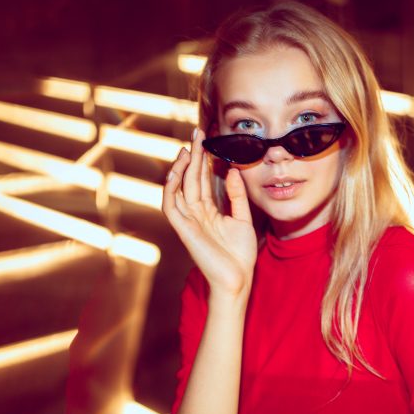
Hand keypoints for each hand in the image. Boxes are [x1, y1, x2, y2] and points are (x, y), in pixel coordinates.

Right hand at [162, 128, 256, 297]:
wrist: (238, 279)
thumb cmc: (240, 255)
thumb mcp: (243, 218)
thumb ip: (236, 195)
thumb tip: (231, 170)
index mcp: (208, 211)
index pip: (201, 180)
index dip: (203, 159)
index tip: (206, 138)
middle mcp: (194, 213)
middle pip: (189, 179)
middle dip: (192, 156)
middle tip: (196, 133)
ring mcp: (187, 221)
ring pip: (177, 188)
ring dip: (181, 167)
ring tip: (188, 148)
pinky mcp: (183, 230)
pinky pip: (170, 205)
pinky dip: (171, 187)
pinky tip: (178, 171)